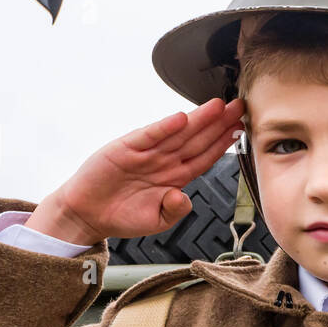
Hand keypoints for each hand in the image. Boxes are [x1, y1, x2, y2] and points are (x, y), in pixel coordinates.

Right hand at [26, 98, 245, 244]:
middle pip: (197, 139)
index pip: (204, 156)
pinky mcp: (125, 149)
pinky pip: (148, 136)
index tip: (240, 130)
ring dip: (198, 119)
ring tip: (218, 106)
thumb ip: (173, 211)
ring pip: (177, 134)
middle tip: (239, 107)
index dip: (223, 143)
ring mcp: (146, 153)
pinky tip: (180, 118)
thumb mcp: (155, 221)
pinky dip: (164, 128)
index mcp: (174, 176)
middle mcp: (163, 161)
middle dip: (218, 123)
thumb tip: (182, 197)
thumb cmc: (121, 215)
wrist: (87, 214)